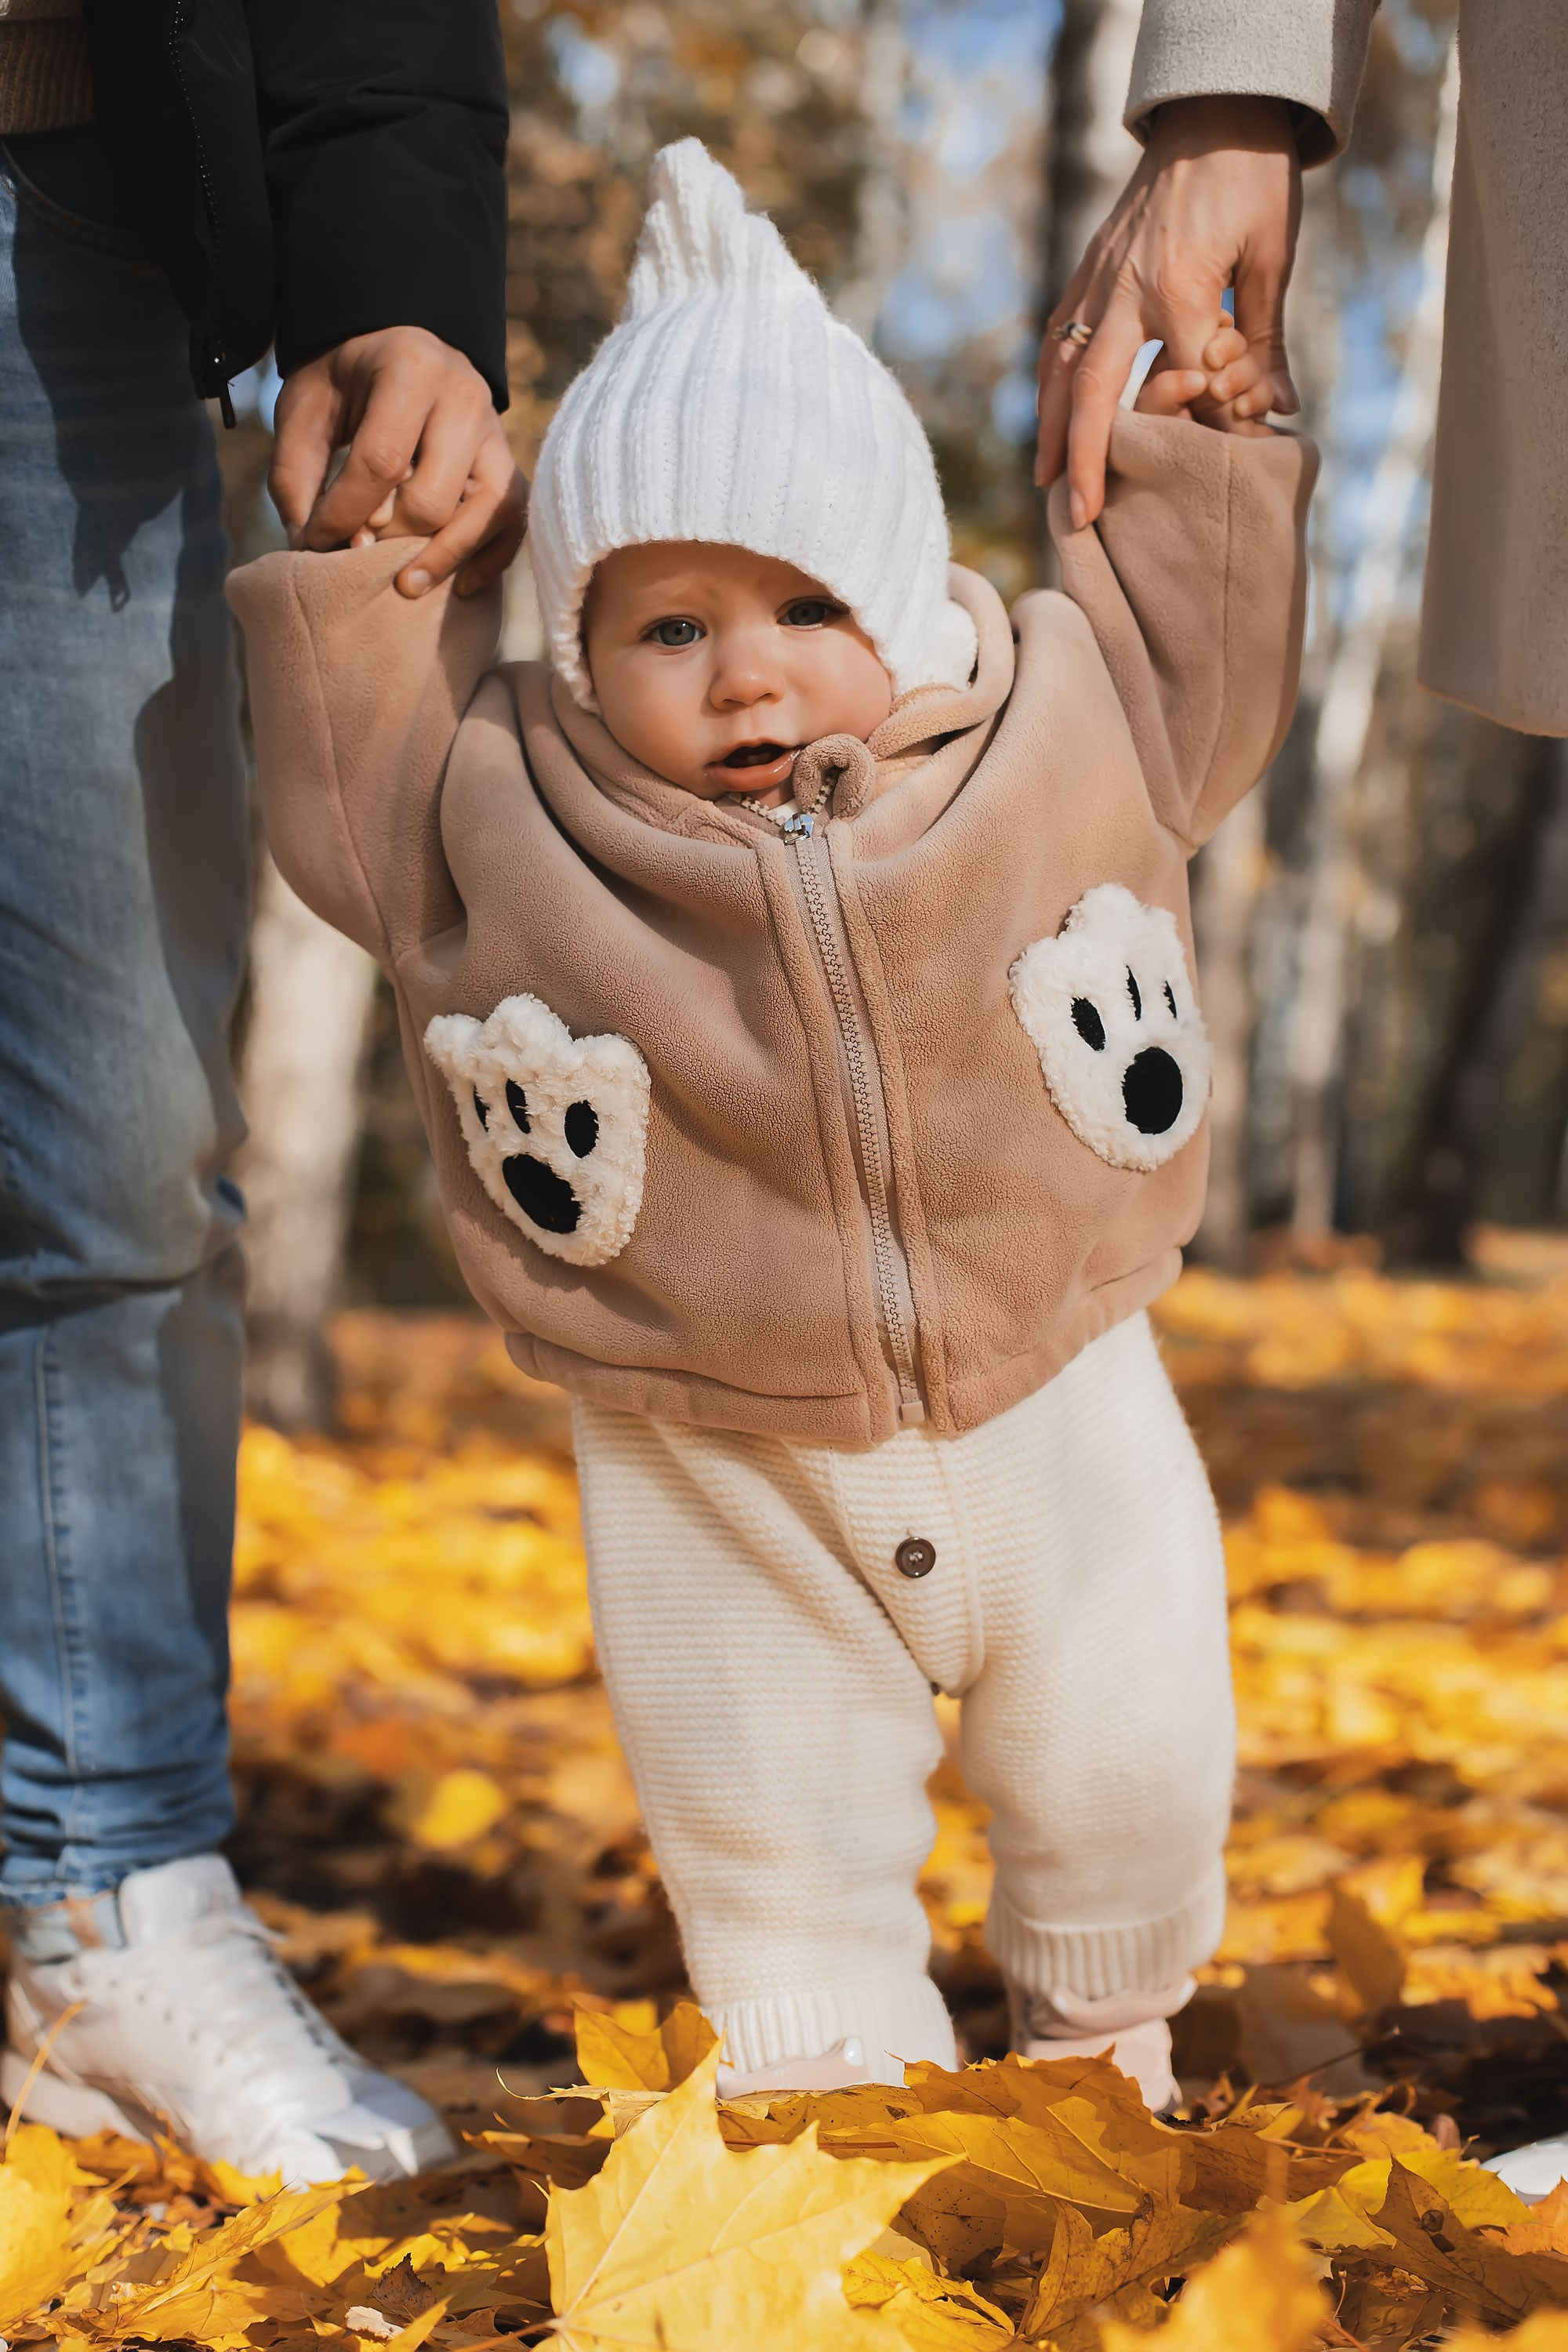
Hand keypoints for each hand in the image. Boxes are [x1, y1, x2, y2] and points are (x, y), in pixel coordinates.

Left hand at [269, 326, 528, 597]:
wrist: (395, 351)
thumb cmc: (343, 386)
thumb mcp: (303, 412)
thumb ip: (296, 477)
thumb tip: (311, 549)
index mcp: (409, 368)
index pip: (381, 461)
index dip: (345, 513)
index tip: (316, 542)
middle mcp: (464, 397)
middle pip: (433, 497)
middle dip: (390, 537)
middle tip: (358, 550)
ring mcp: (496, 433)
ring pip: (485, 511)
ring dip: (443, 557)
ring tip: (406, 585)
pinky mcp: (510, 464)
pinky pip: (513, 521)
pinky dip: (489, 558)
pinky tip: (458, 585)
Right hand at [1036, 96, 1301, 529]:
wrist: (1216, 107)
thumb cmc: (1254, 176)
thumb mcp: (1274, 251)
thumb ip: (1265, 334)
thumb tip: (1277, 408)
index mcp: (1178, 287)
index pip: (1185, 382)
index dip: (1207, 422)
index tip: (1226, 458)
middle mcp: (1125, 289)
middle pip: (1094, 394)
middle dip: (1085, 460)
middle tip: (1079, 517)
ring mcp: (1099, 277)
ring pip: (1062, 369)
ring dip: (1052, 430)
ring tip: (1048, 482)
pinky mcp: (1090, 266)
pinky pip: (1059, 335)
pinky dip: (1050, 382)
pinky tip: (1050, 415)